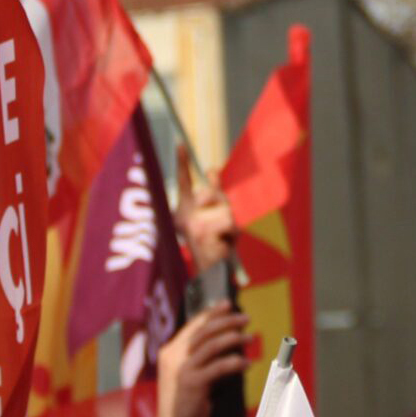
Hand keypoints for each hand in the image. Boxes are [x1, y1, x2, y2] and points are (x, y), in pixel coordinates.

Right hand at [155, 303, 248, 416]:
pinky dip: (234, 362)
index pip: (193, 325)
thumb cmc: (186, 399)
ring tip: (250, 337)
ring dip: (234, 338)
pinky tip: (245, 362)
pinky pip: (218, 367)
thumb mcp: (190, 373)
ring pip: (211, 345)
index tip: (228, 304)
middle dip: (227, 321)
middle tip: (245, 318)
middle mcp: (174, 356)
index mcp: (172, 351)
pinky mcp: (192, 383)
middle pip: (204, 330)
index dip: (211, 313)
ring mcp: (181, 369)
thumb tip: (228, 338)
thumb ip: (201, 356)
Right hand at [178, 154, 237, 270]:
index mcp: (183, 210)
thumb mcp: (215, 215)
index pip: (183, 182)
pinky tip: (225, 245)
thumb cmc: (214, 244)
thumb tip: (211, 169)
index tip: (180, 143)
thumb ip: (214, 193)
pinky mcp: (204, 233)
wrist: (211, 273)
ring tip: (224, 238)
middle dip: (225, 205)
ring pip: (225, 208)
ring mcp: (192, 224)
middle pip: (213, 193)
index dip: (182, 162)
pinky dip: (234, 234)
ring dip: (232, 224)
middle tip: (224, 226)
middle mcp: (183, 216)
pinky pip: (231, 222)